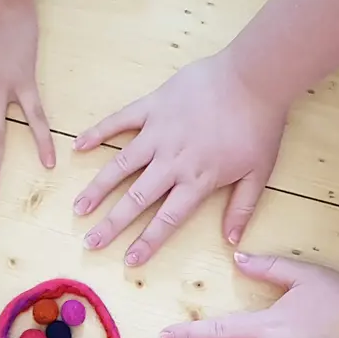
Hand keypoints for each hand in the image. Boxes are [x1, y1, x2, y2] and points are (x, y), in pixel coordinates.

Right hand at [73, 52, 287, 264]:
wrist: (254, 76)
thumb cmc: (260, 124)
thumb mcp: (260, 171)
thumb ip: (242, 207)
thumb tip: (232, 241)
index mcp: (197, 180)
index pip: (167, 219)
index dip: (147, 241)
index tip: (128, 261)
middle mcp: (171, 162)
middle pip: (136, 199)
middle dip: (111, 224)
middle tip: (90, 243)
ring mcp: (157, 133)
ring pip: (120, 166)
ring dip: (98, 188)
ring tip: (79, 207)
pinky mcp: (152, 107)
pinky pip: (119, 121)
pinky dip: (98, 132)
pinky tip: (78, 146)